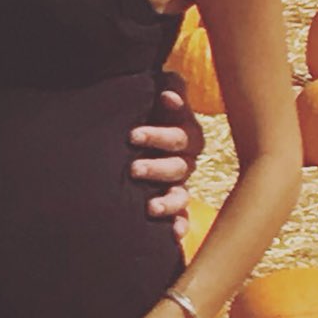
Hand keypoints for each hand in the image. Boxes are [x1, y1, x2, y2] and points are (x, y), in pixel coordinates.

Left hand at [128, 77, 203, 228]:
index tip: (164, 98)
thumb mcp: (152, 102)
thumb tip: (170, 83)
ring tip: (150, 208)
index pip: (182, 122)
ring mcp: (179, 184)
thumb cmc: (146, 119)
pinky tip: (174, 234)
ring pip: (181, 194)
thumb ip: (167, 90)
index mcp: (182, 133)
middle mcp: (184, 159)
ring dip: (168, 201)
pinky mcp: (173, 205)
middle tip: (134, 168)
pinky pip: (181, 217)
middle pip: (178, 164)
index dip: (176, 109)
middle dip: (157, 166)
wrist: (133, 145)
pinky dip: (178, 225)